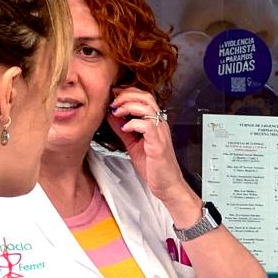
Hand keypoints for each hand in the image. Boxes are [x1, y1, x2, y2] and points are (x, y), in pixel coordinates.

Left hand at [106, 87, 196, 210]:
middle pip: (146, 97)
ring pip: (146, 107)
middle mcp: (159, 125)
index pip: (144, 97)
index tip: (113, 96)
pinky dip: (132, 123)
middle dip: (126, 95)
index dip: (127, 92)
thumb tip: (111, 115)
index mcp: (155, 123)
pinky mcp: (158, 143)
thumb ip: (123, 128)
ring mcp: (160, 133)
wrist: (167, 185)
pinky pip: (146, 125)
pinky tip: (125, 129)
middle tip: (112, 103)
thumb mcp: (133, 143)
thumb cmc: (154, 167)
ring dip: (127, 106)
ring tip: (117, 113)